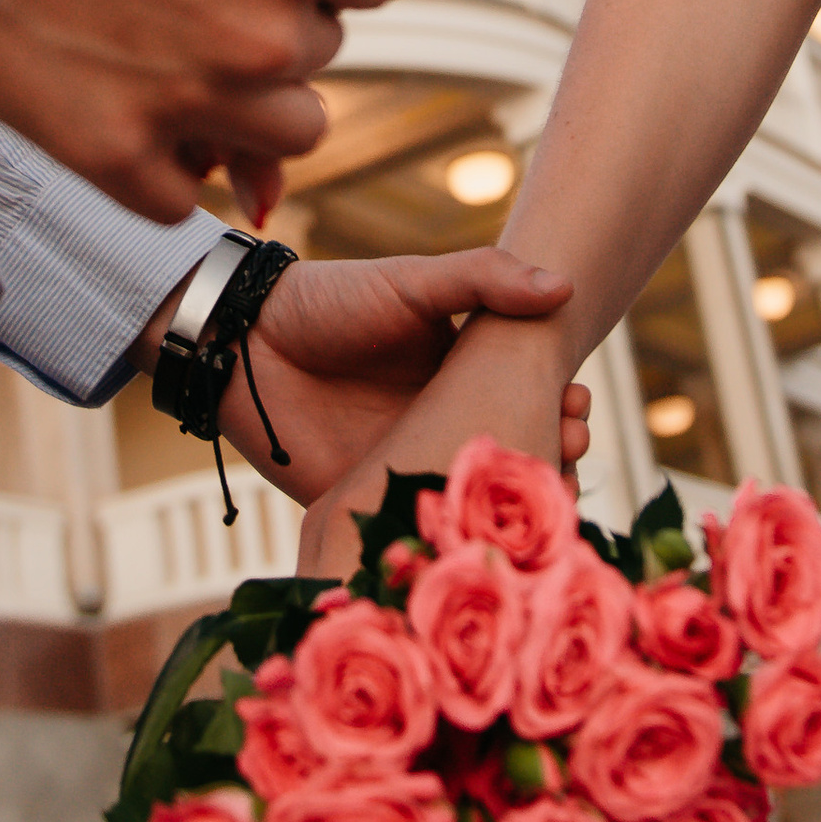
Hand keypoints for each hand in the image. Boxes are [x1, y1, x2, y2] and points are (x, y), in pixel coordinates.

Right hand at [0, 0, 461, 219]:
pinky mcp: (112, 155)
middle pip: (322, 50)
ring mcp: (189, 103)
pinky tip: (122, 90)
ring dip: (243, 98)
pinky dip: (164, 156)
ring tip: (167, 33)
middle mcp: (263, 34)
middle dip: (277, 17)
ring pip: (282, 134)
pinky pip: (185, 192)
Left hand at [209, 249, 591, 507]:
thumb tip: (565, 286)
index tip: (576, 406)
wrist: (244, 343)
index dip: (560, 405)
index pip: (527, 395)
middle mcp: (441, 423)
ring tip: (537, 494)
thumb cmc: (331, 303)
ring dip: (511, 504)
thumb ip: (483, 280)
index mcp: (459, 373)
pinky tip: (481, 540)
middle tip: (568, 449)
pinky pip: (418, 532)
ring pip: (475, 499)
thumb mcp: (411, 282)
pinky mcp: (370, 505)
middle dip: (551, 455)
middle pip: (511, 451)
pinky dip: (452, 541)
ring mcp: (407, 466)